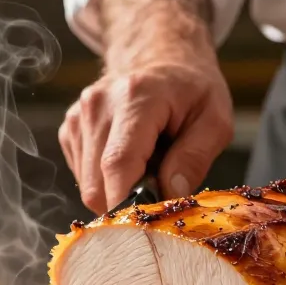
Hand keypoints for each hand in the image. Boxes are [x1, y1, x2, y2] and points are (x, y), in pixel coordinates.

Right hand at [59, 57, 233, 213]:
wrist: (161, 55)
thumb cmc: (192, 89)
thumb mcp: (215, 119)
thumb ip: (194, 158)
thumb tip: (170, 196)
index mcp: (136, 98)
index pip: (117, 164)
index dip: (127, 206)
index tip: (147, 228)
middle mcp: (97, 105)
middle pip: (98, 185)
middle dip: (128, 202)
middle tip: (161, 187)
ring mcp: (78, 116)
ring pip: (88, 187)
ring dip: (119, 190)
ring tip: (147, 165)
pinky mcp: (70, 129)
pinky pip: (83, 177)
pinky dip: (107, 180)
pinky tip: (130, 159)